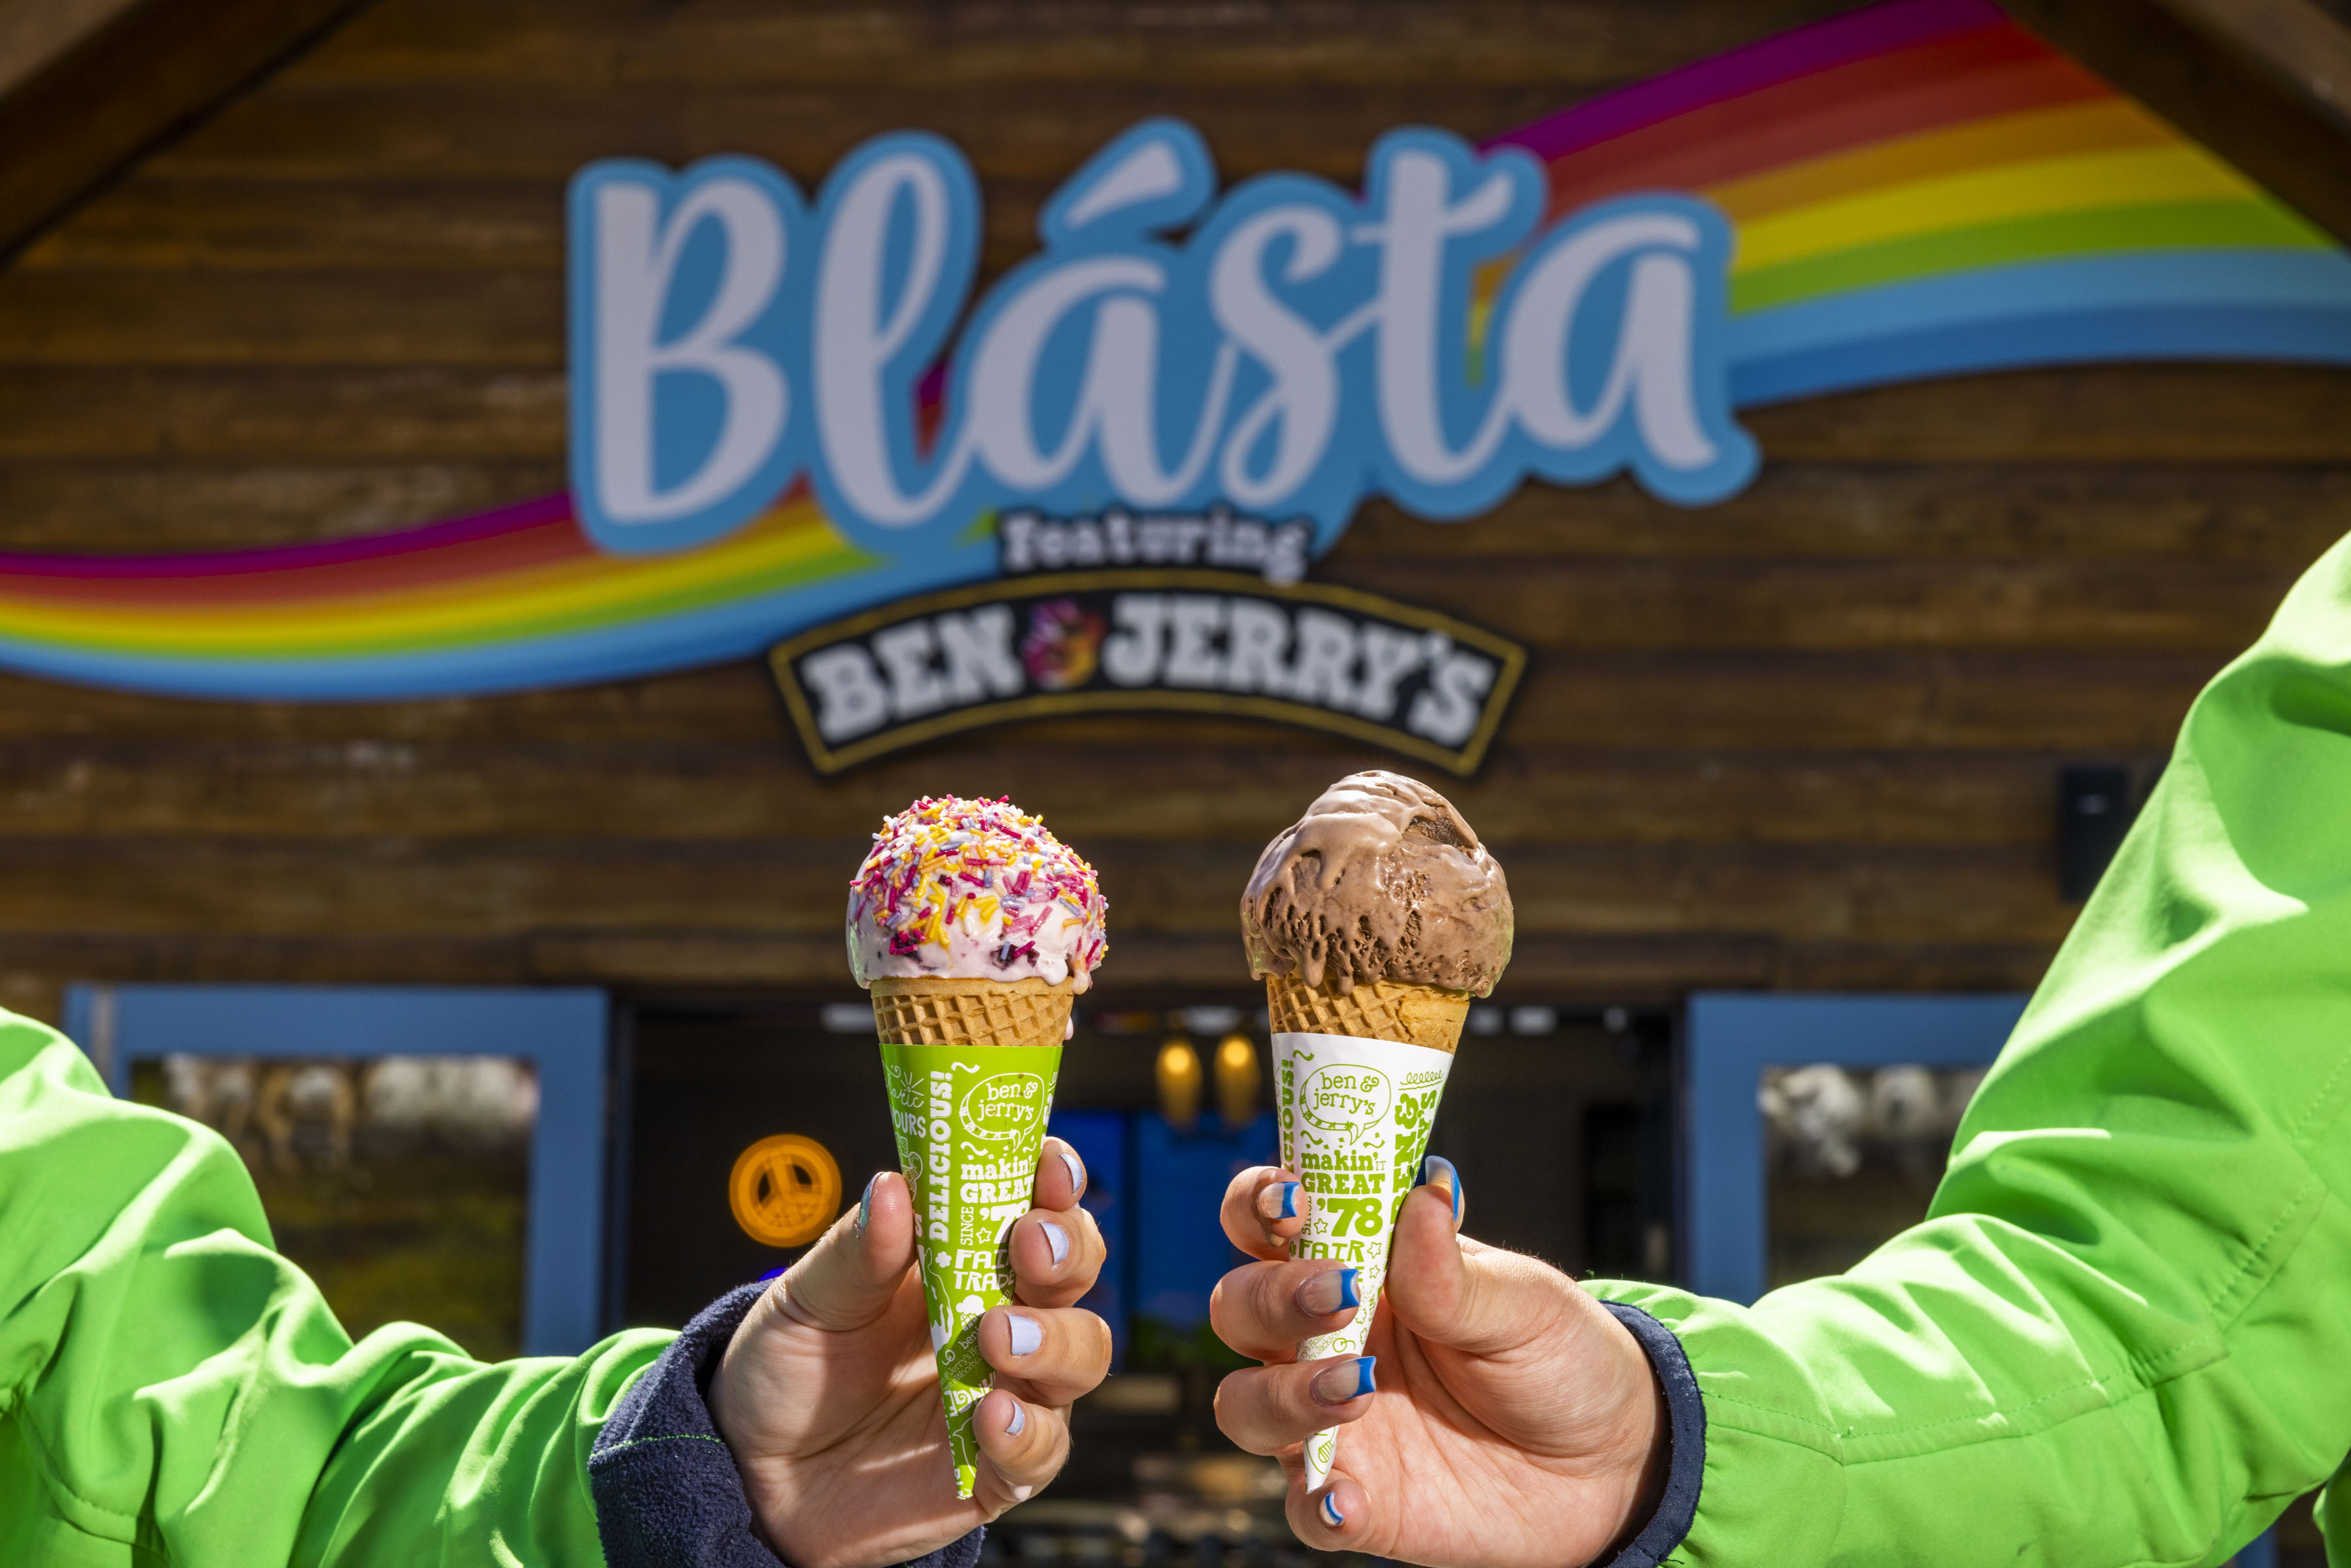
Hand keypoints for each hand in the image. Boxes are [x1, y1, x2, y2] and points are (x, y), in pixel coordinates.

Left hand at [709, 1138, 1111, 1567]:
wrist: (755, 1475)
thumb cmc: (790, 1370)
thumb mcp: (808, 1301)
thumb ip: (857, 1252)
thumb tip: (891, 1185)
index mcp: (962, 1257)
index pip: (1033, 1201)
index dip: (1054, 1178)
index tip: (1049, 1166)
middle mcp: (1001, 1315)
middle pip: (1075, 1268)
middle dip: (1069, 1249)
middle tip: (1029, 1247)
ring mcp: (1010, 1391)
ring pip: (1082, 1354)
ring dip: (1055, 1338)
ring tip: (997, 1336)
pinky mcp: (1001, 1468)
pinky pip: (1043, 1449)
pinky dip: (1028, 1431)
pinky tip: (989, 1417)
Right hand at [1210, 1161, 1666, 1567]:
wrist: (1613, 1462)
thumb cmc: (1556, 1357)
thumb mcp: (1521, 1302)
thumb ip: (1454, 1268)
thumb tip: (1427, 1190)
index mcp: (1356, 1268)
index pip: (1267, 1222)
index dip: (1258, 1204)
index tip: (1293, 1203)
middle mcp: (1325, 1341)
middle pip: (1238, 1307)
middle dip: (1271, 1297)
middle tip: (1341, 1295)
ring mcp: (1333, 1423)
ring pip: (1244, 1405)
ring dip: (1283, 1394)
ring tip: (1357, 1388)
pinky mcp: (1359, 1501)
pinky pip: (1303, 1510)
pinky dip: (1315, 1504)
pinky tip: (1348, 1499)